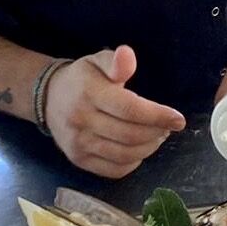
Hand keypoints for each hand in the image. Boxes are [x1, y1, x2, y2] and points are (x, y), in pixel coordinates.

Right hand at [45, 45, 184, 178]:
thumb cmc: (82, 78)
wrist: (48, 98)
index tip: (178, 120)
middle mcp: (82, 121)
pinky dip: (133, 162)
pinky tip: (139, 149)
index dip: (157, 116)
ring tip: (157, 136)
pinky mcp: (78, 160)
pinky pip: (114, 170)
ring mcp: (78, 144)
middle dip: (157, 133)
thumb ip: (116, 61)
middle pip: (130, 135)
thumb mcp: (97, 61)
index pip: (129, 109)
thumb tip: (127, 55)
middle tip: (167, 126)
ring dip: (148, 148)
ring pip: (124, 155)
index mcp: (90, 93)